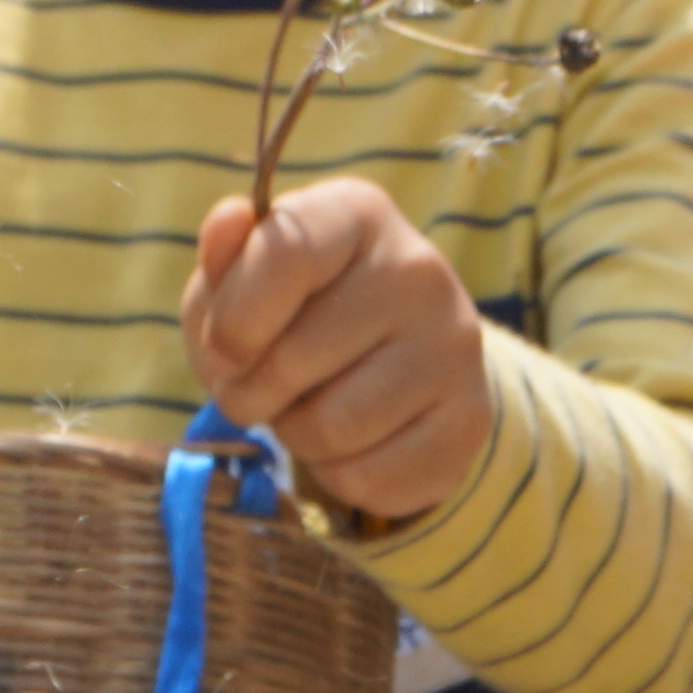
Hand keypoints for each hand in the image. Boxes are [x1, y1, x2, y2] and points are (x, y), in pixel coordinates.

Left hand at [183, 180, 495, 524]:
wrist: (390, 360)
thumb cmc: (293, 309)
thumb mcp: (243, 276)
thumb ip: (225, 256)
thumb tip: (229, 220)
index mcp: (357, 214)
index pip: (286, 255)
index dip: (234, 320)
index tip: (221, 352)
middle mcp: (420, 268)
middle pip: (294, 359)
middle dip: (250, 393)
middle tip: (258, 389)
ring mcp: (455, 344)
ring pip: (333, 428)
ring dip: (294, 435)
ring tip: (305, 410)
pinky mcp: (470, 418)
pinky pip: (370, 478)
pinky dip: (336, 475)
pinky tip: (347, 443)